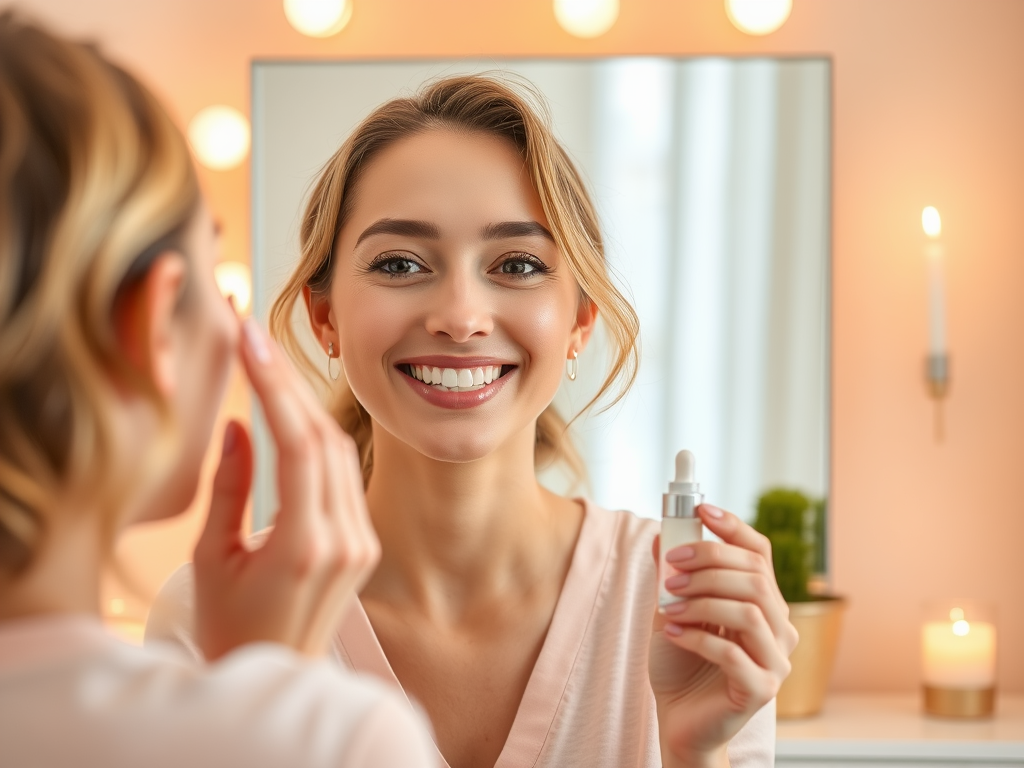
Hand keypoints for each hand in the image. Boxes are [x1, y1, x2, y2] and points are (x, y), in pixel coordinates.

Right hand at [193, 318, 379, 660]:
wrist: (274, 675)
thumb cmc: (230, 627)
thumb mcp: (213, 560)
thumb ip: (228, 490)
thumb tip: (241, 425)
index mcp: (305, 546)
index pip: (299, 445)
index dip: (275, 386)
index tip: (248, 341)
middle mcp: (345, 540)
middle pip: (324, 439)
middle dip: (290, 382)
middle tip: (255, 337)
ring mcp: (363, 542)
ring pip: (340, 452)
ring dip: (305, 404)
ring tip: (269, 362)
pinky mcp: (366, 542)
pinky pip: (345, 475)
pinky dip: (319, 438)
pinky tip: (292, 410)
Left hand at [649, 504, 797, 767]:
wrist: (678, 718)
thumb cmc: (680, 662)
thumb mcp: (670, 609)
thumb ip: (670, 575)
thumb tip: (659, 535)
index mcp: (763, 601)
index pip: (759, 553)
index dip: (733, 527)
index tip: (701, 510)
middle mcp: (779, 627)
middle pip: (754, 577)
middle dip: (708, 565)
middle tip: (670, 570)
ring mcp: (775, 660)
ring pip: (748, 610)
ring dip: (701, 600)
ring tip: (667, 605)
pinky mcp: (761, 689)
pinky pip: (732, 652)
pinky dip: (696, 636)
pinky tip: (671, 632)